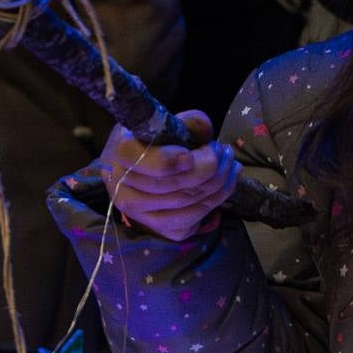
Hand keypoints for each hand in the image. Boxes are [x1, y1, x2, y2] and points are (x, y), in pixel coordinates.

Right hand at [97, 112, 237, 240]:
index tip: (190, 155)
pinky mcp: (160, 230)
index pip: (142, 162)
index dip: (168, 161)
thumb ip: (186, 123)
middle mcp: (125, 191)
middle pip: (174, 186)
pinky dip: (216, 202)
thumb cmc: (153, 144)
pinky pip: (193, 221)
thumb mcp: (165, 126)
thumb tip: (205, 129)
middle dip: (210, 168)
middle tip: (225, 152)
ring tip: (231, 166)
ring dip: (219, 184)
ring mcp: (141, 215)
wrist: (136, 173)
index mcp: (121, 157)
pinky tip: (226, 185)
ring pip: (188, 204)